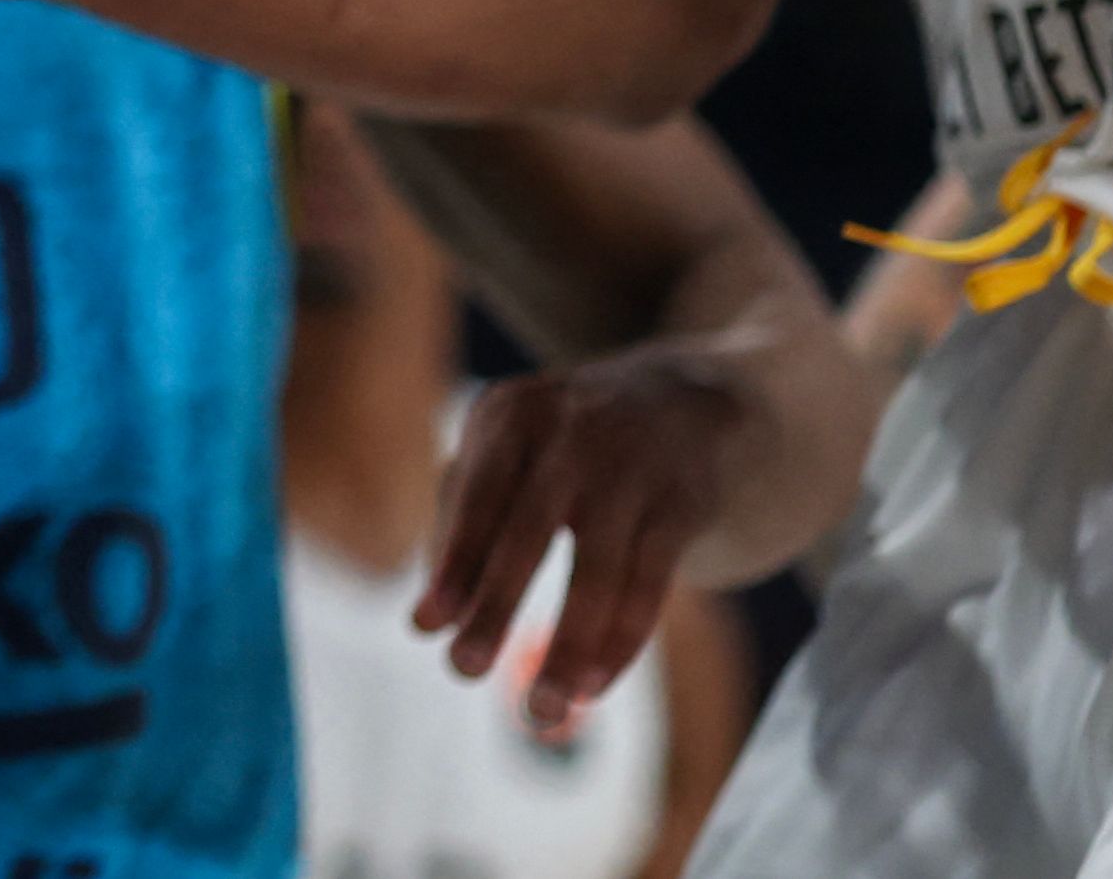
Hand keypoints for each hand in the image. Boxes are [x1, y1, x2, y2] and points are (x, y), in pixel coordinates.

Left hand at [417, 340, 789, 732]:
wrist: (688, 402)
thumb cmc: (567, 444)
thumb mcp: (512, 448)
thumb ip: (465, 514)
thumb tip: (429, 613)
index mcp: (513, 416)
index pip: (476, 498)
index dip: (452, 565)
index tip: (424, 627)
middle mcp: (573, 433)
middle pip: (528, 532)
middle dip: (495, 607)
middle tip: (462, 670)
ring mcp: (634, 466)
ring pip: (597, 572)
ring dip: (567, 647)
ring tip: (541, 711)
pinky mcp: (684, 504)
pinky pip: (648, 586)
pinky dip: (619, 642)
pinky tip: (591, 684)